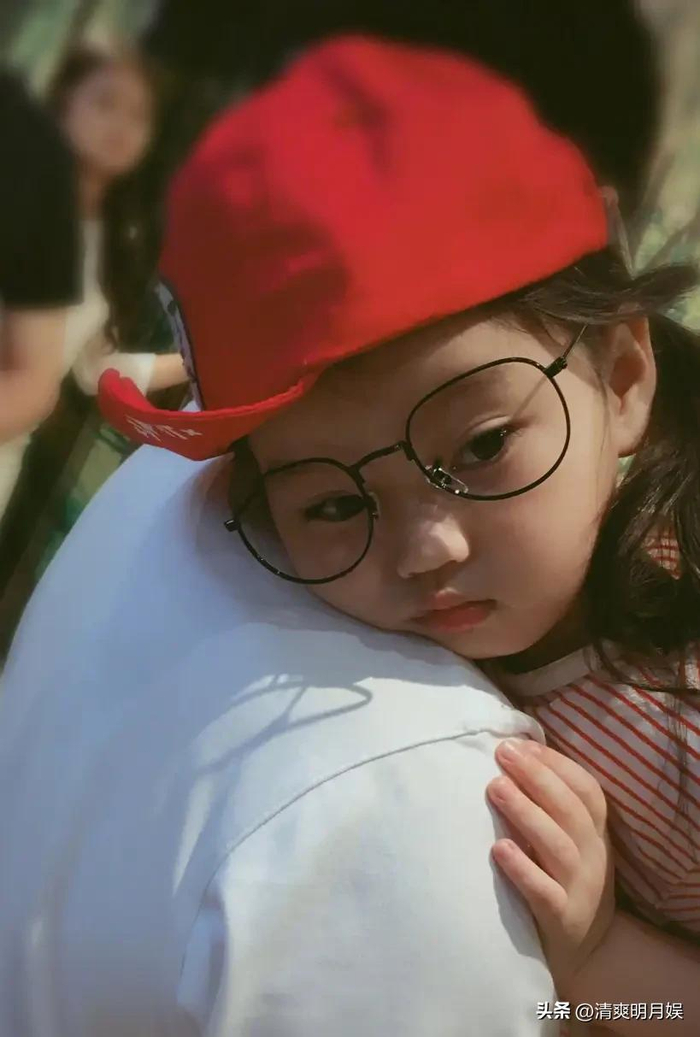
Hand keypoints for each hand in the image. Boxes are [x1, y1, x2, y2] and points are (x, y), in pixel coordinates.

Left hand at [487, 739, 614, 997]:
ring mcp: (581, 889)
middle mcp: (594, 856)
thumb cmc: (562, 878)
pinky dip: (523, 870)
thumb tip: (515, 751)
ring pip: (558, 847)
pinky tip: (498, 849)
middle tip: (502, 754)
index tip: (519, 743)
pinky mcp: (562, 920)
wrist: (582, 952)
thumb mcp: (568, 839)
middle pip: (570, 810)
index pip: (585, 789)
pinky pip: (544, 893)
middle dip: (536, 777)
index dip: (554, 764)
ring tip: (496, 788)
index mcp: (596, 831)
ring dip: (526, 814)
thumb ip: (550, 803)